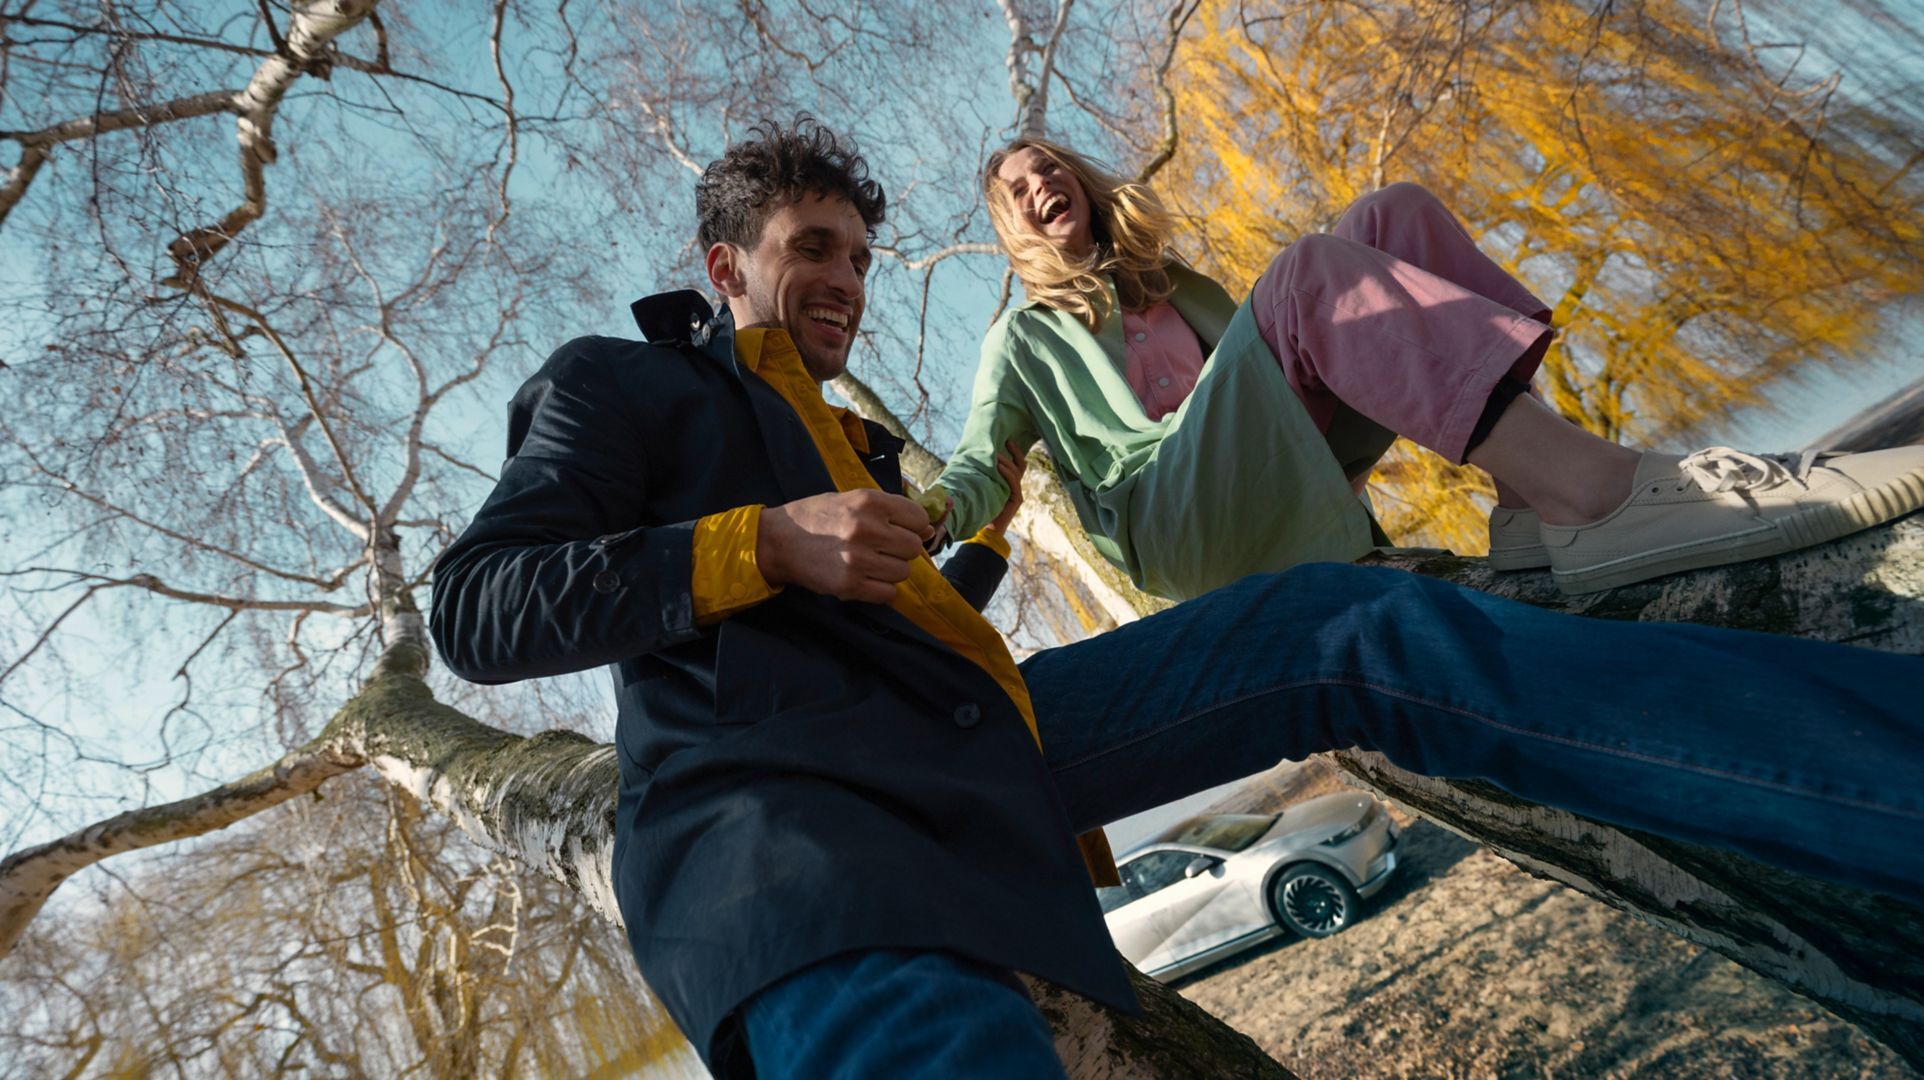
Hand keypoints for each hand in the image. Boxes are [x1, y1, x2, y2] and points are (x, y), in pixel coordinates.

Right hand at [756, 489, 934, 603]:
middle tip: (880, 549)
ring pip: (903, 572)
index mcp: (869, 501)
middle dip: (901, 550)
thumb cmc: (818, 516)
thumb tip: (930, 529)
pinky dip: (881, 589)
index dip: (912, 526)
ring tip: (869, 563)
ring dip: (891, 570)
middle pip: (914, 547)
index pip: (919, 519)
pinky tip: (864, 578)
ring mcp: (858, 559)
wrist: (778, 541)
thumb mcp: (852, 501)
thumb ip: (891, 512)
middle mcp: (867, 528)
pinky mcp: (849, 586)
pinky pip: (888, 593)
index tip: (897, 529)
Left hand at [987, 440, 1027, 532]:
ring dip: (1007, 462)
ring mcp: (1017, 493)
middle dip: (1015, 451)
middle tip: (1006, 441)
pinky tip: (998, 467)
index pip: (1015, 464)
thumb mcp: (980, 488)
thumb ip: (981, 476)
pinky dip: (1007, 473)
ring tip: (996, 456)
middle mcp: (1015, 486)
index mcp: (1008, 483)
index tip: (1005, 440)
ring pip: (1017, 472)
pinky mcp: (1016, 499)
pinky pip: (1014, 483)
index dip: (1013, 451)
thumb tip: (969, 459)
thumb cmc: (979, 509)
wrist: (985, 530)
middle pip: (1020, 464)